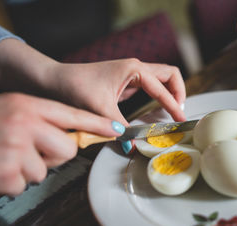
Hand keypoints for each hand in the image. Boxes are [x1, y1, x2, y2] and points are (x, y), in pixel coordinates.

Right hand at [0, 93, 123, 195]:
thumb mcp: (11, 110)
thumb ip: (39, 118)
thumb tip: (71, 136)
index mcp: (26, 106)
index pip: (72, 115)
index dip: (98, 124)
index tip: (117, 130)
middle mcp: (23, 124)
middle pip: (68, 148)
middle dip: (53, 153)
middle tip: (28, 148)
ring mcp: (14, 150)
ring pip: (46, 168)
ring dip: (28, 167)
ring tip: (4, 156)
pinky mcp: (7, 174)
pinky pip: (25, 182)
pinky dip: (11, 180)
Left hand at [54, 58, 186, 124]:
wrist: (55, 80)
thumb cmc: (76, 87)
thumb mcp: (100, 109)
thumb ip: (120, 128)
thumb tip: (132, 147)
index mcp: (134, 69)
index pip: (163, 87)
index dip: (174, 105)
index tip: (180, 120)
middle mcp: (136, 68)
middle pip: (170, 75)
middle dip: (179, 92)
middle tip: (178, 113)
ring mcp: (132, 73)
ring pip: (162, 78)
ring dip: (171, 93)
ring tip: (172, 112)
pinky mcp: (127, 81)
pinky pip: (152, 86)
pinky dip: (159, 96)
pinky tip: (156, 110)